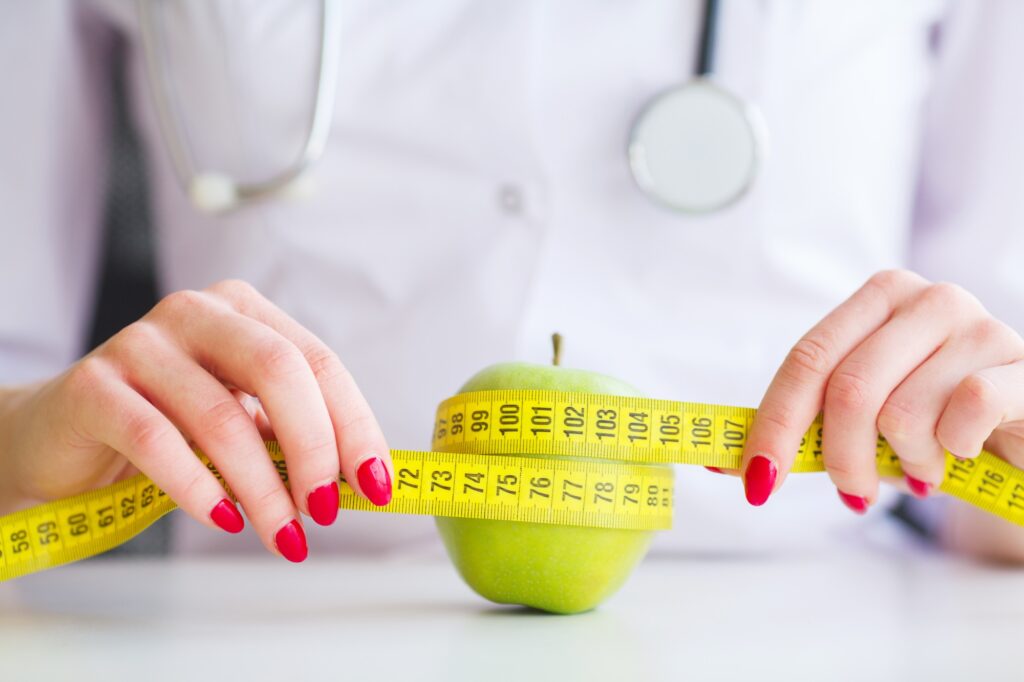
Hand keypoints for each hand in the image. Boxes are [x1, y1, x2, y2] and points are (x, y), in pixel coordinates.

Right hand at [0, 280, 392, 561]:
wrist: (61, 432)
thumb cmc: (168, 425)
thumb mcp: (240, 419)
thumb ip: (290, 436)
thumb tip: (362, 481)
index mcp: (245, 311)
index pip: (319, 362)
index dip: (354, 425)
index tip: (376, 485)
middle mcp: (198, 313)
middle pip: (280, 372)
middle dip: (316, 449)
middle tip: (326, 511)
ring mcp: (142, 343)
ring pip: (222, 417)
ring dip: (264, 488)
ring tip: (284, 535)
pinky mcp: (94, 387)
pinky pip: (159, 442)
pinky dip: (200, 489)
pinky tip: (224, 519)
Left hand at [738, 270, 1023, 512]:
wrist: (1020, 424)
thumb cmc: (935, 420)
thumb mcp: (866, 419)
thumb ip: (802, 431)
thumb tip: (719, 462)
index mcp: (877, 299)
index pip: (806, 360)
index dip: (774, 424)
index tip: (756, 482)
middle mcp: (926, 298)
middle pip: (848, 389)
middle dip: (840, 458)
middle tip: (852, 494)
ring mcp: (979, 325)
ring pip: (903, 413)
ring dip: (906, 461)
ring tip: (924, 462)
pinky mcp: (1022, 364)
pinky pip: (963, 415)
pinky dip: (951, 453)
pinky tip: (961, 451)